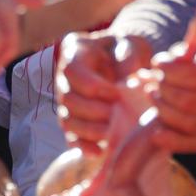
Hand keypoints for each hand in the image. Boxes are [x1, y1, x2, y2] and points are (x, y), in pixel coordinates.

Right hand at [54, 30, 155, 145]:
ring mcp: (66, 99)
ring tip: (111, 133)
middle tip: (115, 114)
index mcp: (75, 51)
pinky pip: (70, 136)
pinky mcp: (74, 119)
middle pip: (67, 99)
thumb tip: (127, 79)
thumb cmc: (126, 50)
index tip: (117, 93)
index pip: (72, 71)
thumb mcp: (131, 43)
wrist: (122, 60)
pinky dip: (82, 146)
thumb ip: (130, 55)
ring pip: (67, 120)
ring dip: (89, 130)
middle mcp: (64, 76)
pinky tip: (98, 152)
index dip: (93, 86)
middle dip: (92, 111)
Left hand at [143, 40, 195, 151]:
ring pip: (193, 124)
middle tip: (153, 79)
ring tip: (152, 94)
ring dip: (165, 112)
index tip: (158, 62)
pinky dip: (175, 142)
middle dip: (165, 91)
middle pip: (193, 103)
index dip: (173, 72)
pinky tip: (156, 133)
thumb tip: (194, 24)